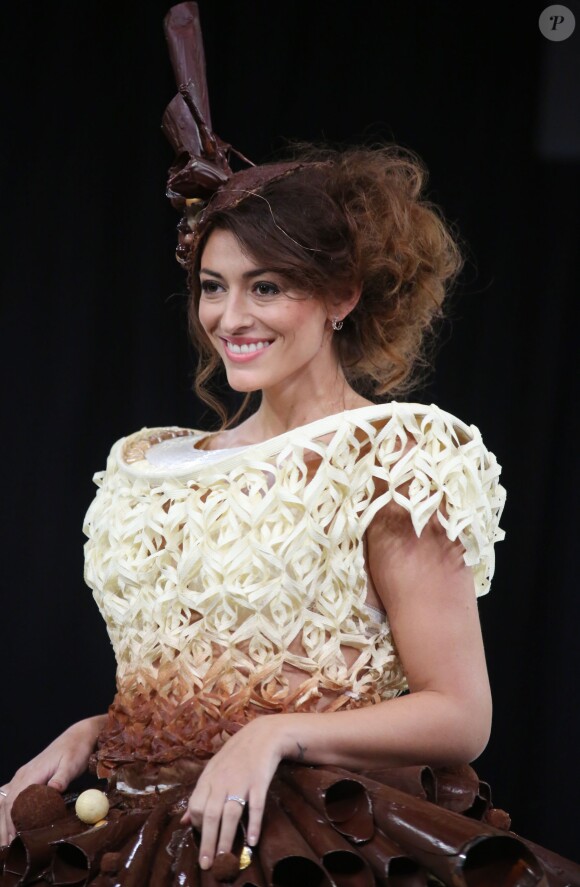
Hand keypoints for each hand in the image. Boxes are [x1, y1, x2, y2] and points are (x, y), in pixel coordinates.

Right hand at [0, 715, 104, 845]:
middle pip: (6, 804)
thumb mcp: (72, 764)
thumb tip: (53, 790)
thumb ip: (62, 778)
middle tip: (9, 847)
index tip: (15, 839)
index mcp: (31, 773)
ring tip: (6, 841)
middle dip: (5, 826)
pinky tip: (6, 822)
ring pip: (5, 801)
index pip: (14, 801)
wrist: (78, 736)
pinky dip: (6, 810)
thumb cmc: (77, 750)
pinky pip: (10, 794)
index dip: (12, 821)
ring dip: (3, 820)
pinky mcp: (28, 777)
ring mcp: (23, 775)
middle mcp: (23, 774)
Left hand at [182, 715, 290, 870]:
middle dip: (207, 841)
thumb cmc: (235, 756)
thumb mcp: (213, 771)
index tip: (200, 840)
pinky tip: (252, 841)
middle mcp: (222, 781)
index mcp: (209, 779)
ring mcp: (242, 782)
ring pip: (230, 814)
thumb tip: (183, 821)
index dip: (196, 825)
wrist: (261, 735)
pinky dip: (254, 824)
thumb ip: (199, 796)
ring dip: (226, 838)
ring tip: (224, 859)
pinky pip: (256, 806)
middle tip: (206, 864)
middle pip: (210, 814)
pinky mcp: (259, 782)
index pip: (195, 805)